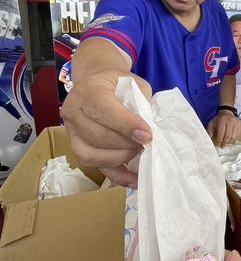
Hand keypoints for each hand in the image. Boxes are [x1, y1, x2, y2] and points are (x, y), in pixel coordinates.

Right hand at [61, 69, 152, 187]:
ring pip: (91, 155)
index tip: (148, 136)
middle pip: (97, 136)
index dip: (127, 126)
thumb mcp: (134, 83)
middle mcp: (74, 110)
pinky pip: (93, 166)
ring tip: (138, 152)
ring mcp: (71, 131)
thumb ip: (141, 102)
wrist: (97, 80)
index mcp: (89, 90)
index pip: (104, 111)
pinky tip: (134, 179)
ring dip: (119, 158)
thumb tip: (150, 129)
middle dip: (126, 144)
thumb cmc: (118, 82)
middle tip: (146, 144)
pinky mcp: (76, 146)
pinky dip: (116, 175)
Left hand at [207, 110, 240, 146]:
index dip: (219, 140)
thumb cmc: (218, 119)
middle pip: (228, 136)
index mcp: (222, 121)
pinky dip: (234, 139)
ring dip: (229, 141)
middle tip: (222, 146)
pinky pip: (238, 135)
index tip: (218, 144)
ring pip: (233, 136)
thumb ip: (209, 130)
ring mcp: (236, 123)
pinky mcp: (240, 125)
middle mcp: (230, 122)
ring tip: (226, 143)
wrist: (227, 112)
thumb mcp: (212, 123)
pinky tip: (231, 140)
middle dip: (224, 142)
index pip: (221, 133)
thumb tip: (209, 138)